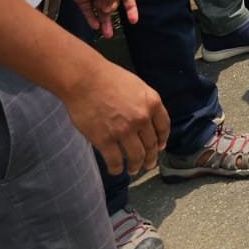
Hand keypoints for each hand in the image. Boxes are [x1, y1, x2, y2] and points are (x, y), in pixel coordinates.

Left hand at [61, 0, 138, 39]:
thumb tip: (110, 9)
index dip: (131, 8)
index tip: (133, 20)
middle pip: (114, 5)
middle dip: (111, 12)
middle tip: (108, 18)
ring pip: (102, 11)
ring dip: (105, 22)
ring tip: (107, 34)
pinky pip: (89, 12)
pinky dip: (92, 19)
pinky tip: (95, 26)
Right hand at [62, 60, 169, 175]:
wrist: (85, 79)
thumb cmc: (108, 78)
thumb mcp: (136, 86)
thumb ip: (144, 103)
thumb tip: (148, 118)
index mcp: (152, 103)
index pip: (163, 127)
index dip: (162, 139)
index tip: (160, 147)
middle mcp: (142, 119)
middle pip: (151, 144)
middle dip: (150, 157)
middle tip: (148, 164)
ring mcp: (124, 131)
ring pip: (136, 156)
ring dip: (136, 166)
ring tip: (133, 169)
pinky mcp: (105, 140)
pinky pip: (115, 161)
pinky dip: (117, 169)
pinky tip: (115, 170)